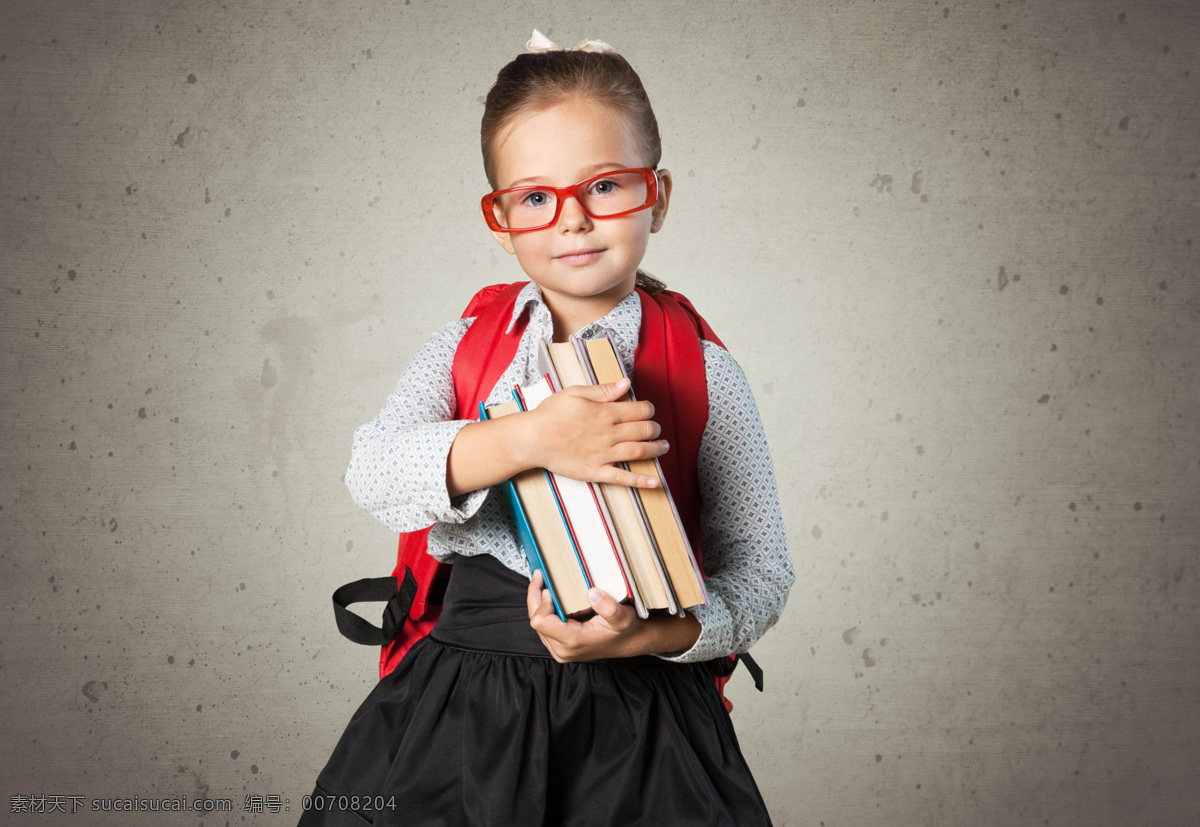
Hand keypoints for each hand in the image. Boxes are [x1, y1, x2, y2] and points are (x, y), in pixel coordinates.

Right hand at [524, 378, 666, 487]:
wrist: (532, 439)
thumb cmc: (550, 414)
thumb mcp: (576, 393)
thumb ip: (603, 390)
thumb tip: (626, 383)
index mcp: (605, 413)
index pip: (639, 410)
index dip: (649, 410)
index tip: (649, 411)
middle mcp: (608, 434)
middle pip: (643, 430)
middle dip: (654, 429)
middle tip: (656, 429)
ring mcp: (603, 454)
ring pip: (639, 451)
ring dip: (656, 449)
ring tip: (663, 447)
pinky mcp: (596, 471)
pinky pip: (623, 478)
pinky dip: (641, 481)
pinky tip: (656, 482)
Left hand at [526, 570, 641, 661]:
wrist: (627, 643)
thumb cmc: (624, 630)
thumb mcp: (623, 617)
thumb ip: (609, 607)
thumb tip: (592, 593)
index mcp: (573, 640)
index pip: (541, 621)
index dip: (542, 601)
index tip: (550, 587)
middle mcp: (562, 649)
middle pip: (535, 621)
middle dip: (535, 597)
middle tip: (539, 576)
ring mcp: (559, 650)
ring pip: (537, 624)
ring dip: (538, 604)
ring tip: (543, 584)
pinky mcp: (559, 647)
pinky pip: (543, 628)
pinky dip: (544, 611)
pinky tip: (550, 597)